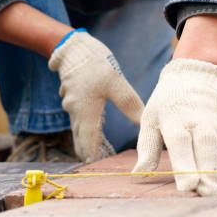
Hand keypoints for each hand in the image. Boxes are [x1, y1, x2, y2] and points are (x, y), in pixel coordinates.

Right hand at [48, 30, 143, 161]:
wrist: (72, 46)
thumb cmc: (95, 64)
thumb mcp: (117, 84)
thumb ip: (130, 104)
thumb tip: (144, 122)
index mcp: (85, 113)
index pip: (87, 145)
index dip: (94, 159)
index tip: (103, 170)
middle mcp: (75, 113)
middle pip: (80, 141)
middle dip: (91, 153)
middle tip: (105, 164)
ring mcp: (72, 105)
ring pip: (80, 130)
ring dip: (89, 141)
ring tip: (103, 151)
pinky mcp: (73, 97)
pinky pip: (79, 118)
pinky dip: (87, 128)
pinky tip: (98, 128)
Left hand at [132, 58, 216, 197]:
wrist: (200, 75)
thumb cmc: (169, 102)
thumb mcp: (151, 118)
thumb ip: (146, 147)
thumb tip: (138, 174)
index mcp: (177, 119)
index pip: (181, 143)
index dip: (186, 165)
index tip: (188, 187)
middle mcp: (203, 123)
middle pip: (208, 151)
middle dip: (209, 176)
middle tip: (208, 200)